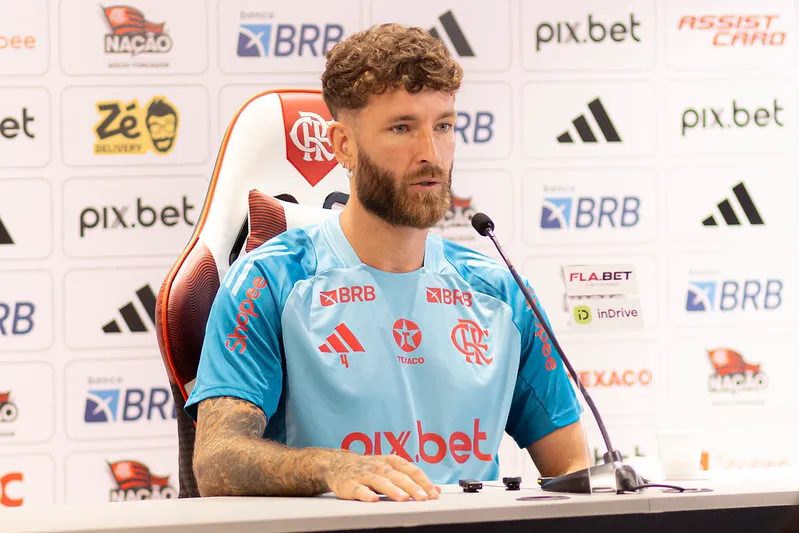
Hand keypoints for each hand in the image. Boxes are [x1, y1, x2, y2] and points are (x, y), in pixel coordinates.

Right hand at [323, 451, 440, 501]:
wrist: (338, 465)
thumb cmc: (370, 469)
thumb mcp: (391, 469)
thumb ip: (411, 479)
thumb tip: (435, 490)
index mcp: (391, 461)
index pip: (411, 470)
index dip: (423, 481)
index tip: (433, 493)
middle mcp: (378, 465)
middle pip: (397, 475)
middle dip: (411, 486)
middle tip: (423, 497)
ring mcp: (364, 474)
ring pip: (380, 481)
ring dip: (392, 489)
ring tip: (403, 498)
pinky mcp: (349, 484)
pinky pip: (358, 488)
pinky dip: (366, 493)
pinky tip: (373, 499)